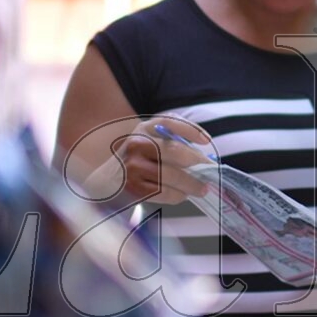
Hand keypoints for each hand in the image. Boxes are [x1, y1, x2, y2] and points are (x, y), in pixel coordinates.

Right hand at [83, 116, 213, 204]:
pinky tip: (183, 195)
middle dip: (198, 163)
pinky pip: (165, 192)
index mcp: (143, 128)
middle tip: (211, 172)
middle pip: (176, 152)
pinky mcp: (133, 187)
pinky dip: (179, 195)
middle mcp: (137, 144)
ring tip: (201, 188)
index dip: (191, 130)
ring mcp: (133, 166)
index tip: (206, 141)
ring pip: (173, 175)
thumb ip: (173, 141)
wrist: (105, 180)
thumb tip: (206, 159)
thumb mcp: (149, 140)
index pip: (169, 121)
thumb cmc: (137, 159)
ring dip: (192, 184)